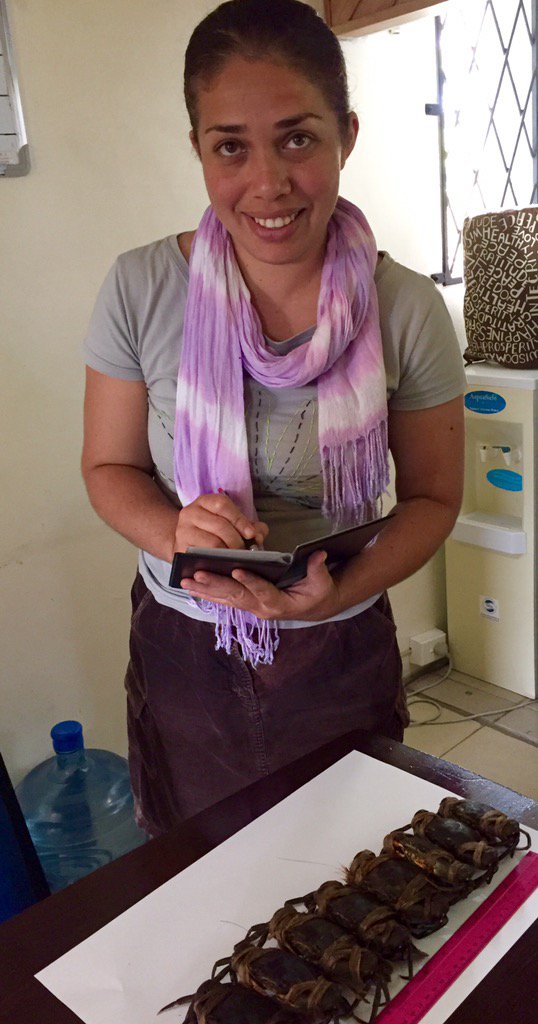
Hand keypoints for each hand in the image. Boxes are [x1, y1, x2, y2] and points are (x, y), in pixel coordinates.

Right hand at [174, 492, 267, 553]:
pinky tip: (225, 563)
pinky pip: (203, 556)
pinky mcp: (180, 548)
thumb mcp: (230, 523)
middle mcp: (190, 512)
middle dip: (236, 540)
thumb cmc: (213, 532)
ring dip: (229, 552)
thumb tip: (259, 534)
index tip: (251, 534)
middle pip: (219, 525)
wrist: (186, 543)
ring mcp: (183, 530)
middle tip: (245, 551)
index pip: (222, 505)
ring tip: (237, 558)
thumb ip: (249, 526)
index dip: (239, 519)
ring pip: (212, 542)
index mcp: (204, 502)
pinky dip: (218, 560)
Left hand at [180, 550, 343, 621]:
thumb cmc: (317, 592)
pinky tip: (191, 586)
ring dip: (205, 589)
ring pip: (225, 599)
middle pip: (236, 596)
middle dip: (216, 585)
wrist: (313, 606)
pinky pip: (223, 599)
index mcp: (280, 603)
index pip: (264, 592)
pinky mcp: (245, 604)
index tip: (237, 571)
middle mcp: (261, 608)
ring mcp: (251, 607)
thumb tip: (318, 554)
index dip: (251, 582)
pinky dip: (207, 592)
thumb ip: (317, 569)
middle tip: (198, 574)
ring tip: (185, 581)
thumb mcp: (321, 582)